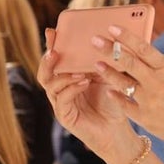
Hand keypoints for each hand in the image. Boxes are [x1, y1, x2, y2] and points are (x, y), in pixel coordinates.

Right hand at [38, 28, 136, 162]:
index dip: (51, 46)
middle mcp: (60, 90)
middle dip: (48, 59)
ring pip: (50, 85)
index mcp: (68, 79)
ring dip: (62, 74)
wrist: (118, 132)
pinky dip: (71, 88)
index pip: (55, 60)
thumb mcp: (108, 79)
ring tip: (76, 69)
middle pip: (45, 71)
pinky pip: (62, 99)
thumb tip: (108, 40)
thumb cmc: (113, 105)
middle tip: (55, 50)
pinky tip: (83, 81)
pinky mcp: (65, 116)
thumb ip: (102, 63)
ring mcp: (60, 103)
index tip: (52, 31)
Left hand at [90, 26, 163, 151]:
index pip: (143, 48)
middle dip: (109, 49)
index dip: (126, 36)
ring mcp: (150, 100)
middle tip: (94, 40)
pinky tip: (109, 90)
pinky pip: (124, 104)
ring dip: (107, 72)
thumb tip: (134, 49)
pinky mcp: (145, 117)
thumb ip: (156, 65)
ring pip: (122, 82)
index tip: (110, 27)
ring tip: (97, 64)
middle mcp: (158, 82)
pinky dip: (115, 95)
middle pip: (128, 62)